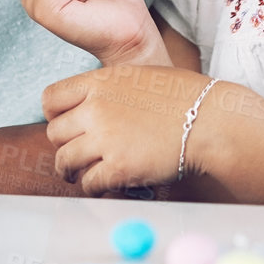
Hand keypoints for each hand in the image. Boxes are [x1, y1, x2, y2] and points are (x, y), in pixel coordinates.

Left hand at [41, 65, 213, 195]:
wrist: (212, 120)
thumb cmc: (186, 97)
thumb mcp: (140, 76)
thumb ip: (111, 89)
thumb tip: (94, 104)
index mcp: (100, 82)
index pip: (51, 99)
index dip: (54, 115)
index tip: (66, 125)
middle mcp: (96, 109)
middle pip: (54, 133)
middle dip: (64, 145)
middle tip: (76, 154)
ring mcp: (105, 139)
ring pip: (65, 161)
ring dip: (72, 171)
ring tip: (83, 174)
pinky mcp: (118, 168)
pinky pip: (88, 184)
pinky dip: (94, 187)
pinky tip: (107, 184)